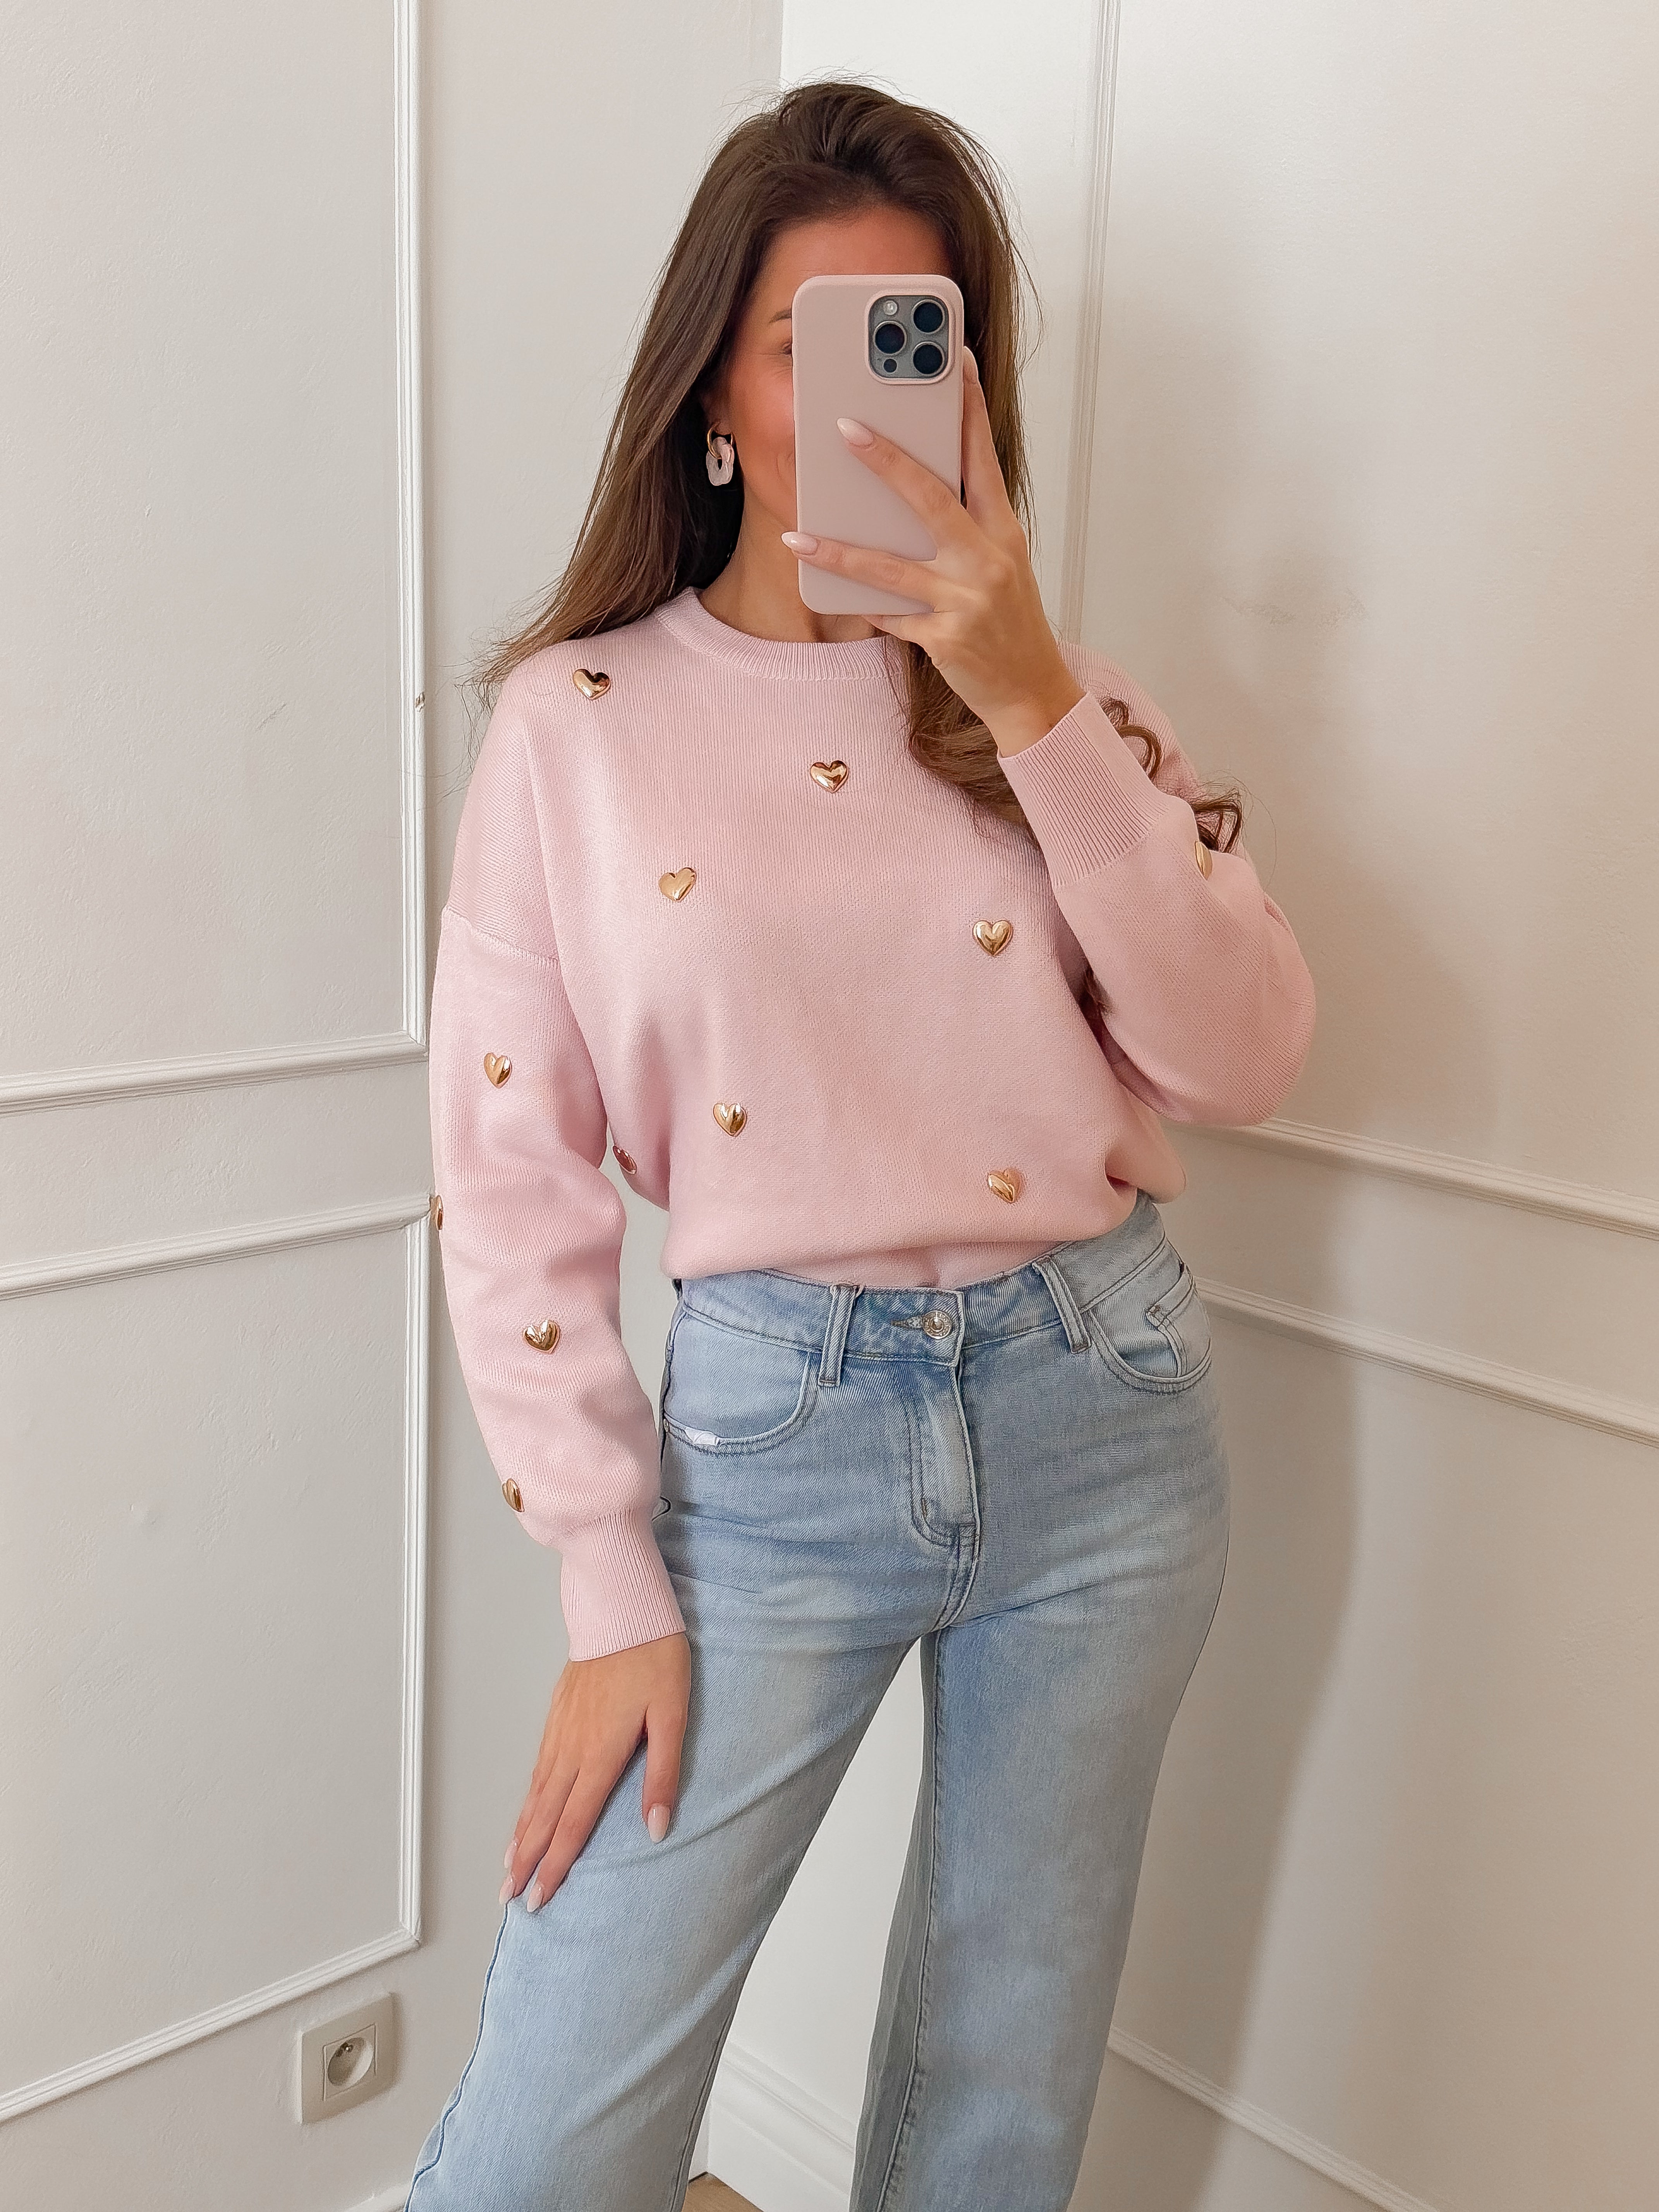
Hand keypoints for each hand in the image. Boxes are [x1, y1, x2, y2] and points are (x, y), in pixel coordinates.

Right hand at [500, 1629, 689, 1911]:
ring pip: (536, 1793)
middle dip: (527, 1860)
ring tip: (507, 1865)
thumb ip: (664, 1774)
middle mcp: (573, 1747)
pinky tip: (526, 1810)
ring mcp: (561, 1729)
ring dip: (521, 1832)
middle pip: (545, 1816)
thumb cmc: (654, 1658)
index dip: (556, 1864)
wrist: (622, 1608)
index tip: (539, 1897)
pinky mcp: (558, 1713)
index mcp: (601, 1753)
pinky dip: (527, 1797)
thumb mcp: (673, 1715)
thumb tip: (657, 1828)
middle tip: (509, 1898)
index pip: (574, 1823)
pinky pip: (537, 1767)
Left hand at [780, 345, 1086, 754]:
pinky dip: (866, 606)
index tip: (953, 364)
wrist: (1032, 692)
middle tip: (846, 427)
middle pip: (932, 499)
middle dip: (887, 460)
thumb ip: (964, 529)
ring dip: (841, 550)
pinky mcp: (945, 640)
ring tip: (801, 535)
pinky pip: (891, 616)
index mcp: (1004, 534)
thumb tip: (911, 491)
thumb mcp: (1000, 565)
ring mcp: (966, 602)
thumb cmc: (1010, 623)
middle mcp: (988, 561)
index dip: (969, 409)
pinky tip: (835, 592)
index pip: (984, 459)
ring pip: (892, 568)